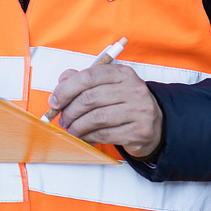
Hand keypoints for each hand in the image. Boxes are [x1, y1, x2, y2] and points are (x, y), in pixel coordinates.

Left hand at [49, 64, 163, 158]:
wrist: (155, 124)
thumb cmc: (124, 103)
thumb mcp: (106, 85)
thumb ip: (82, 80)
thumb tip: (61, 83)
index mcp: (122, 73)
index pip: (88, 77)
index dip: (66, 90)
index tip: (54, 101)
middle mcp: (133, 90)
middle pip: (89, 98)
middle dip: (69, 111)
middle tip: (62, 119)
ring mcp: (139, 111)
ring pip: (96, 118)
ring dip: (78, 126)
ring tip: (72, 129)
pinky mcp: (140, 131)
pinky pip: (105, 135)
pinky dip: (89, 137)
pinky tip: (85, 137)